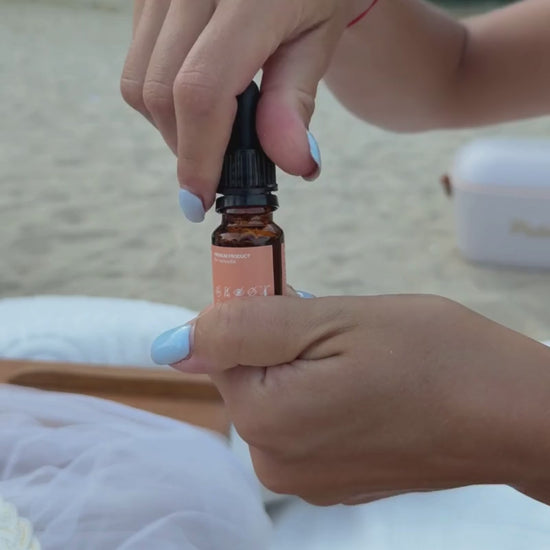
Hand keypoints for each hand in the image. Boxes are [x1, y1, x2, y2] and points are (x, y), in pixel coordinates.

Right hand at [121, 0, 364, 220]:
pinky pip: (137, 62)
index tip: (200, 201)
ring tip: (211, 131)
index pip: (202, 91)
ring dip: (170, 127)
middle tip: (218, 169)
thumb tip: (295, 165)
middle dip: (186, 149)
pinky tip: (197, 97)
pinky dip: (161, 98)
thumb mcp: (319, 40)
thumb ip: (297, 101)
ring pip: (139, 83)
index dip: (198, 156)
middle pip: (161, 94)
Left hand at [151, 294, 549, 504]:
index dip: (259, 312)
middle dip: (284, 342)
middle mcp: (275, 464)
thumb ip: (245, 329)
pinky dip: (323, 394)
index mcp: (266, 422)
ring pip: (277, 395)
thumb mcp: (332, 320)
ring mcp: (305, 479)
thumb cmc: (435, 357)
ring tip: (362, 360)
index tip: (299, 298)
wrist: (510, 414)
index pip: (223, 346)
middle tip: (340, 331)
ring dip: (306, 366)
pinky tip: (367, 387)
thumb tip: (175, 345)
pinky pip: (304, 421)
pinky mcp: (331, 480)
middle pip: (249, 374)